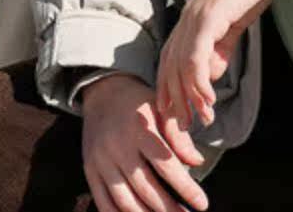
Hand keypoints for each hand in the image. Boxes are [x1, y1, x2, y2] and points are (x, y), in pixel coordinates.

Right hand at [81, 74, 209, 211]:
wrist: (102, 93)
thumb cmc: (139, 104)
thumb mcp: (161, 110)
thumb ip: (179, 136)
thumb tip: (197, 162)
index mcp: (139, 130)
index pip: (166, 166)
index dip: (185, 188)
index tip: (202, 204)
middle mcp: (118, 147)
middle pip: (146, 188)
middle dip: (169, 208)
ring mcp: (101, 161)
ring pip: (125, 200)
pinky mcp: (90, 170)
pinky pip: (103, 201)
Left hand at [155, 0, 290, 128]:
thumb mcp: (232, 26)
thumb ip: (219, 49)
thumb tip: (210, 75)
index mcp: (189, 20)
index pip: (169, 60)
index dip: (169, 89)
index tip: (174, 115)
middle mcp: (185, 19)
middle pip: (169, 67)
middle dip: (175, 100)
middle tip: (184, 127)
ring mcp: (194, 16)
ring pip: (180, 65)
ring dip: (190, 97)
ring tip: (202, 119)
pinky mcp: (208, 16)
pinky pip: (196, 55)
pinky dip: (199, 81)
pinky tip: (209, 99)